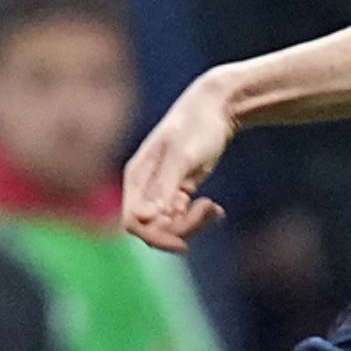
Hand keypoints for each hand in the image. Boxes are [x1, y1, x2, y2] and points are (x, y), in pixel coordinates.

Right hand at [121, 69, 241, 250]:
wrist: (216, 107)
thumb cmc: (198, 126)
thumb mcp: (183, 156)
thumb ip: (163, 186)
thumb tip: (143, 218)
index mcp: (137, 177)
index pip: (133, 222)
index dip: (155, 237)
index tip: (184, 243)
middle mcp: (144, 186)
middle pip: (152, 228)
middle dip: (181, 229)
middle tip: (210, 210)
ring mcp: (160, 190)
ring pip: (169, 227)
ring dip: (193, 225)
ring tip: (215, 210)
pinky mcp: (177, 192)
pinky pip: (181, 219)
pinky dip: (199, 219)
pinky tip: (216, 210)